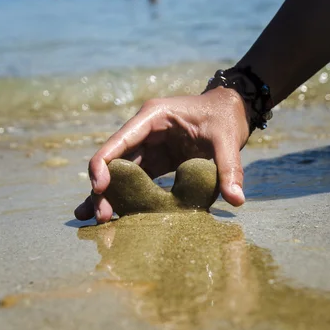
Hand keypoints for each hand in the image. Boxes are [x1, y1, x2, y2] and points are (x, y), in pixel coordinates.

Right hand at [74, 87, 249, 222]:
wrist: (232, 109)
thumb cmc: (226, 117)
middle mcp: (144, 131)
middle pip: (114, 161)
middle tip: (100, 217)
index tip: (99, 189)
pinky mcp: (156, 160)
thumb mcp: (229, 139)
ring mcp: (148, 146)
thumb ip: (229, 168)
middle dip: (103, 188)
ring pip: (120, 172)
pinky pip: (135, 179)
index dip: (104, 164)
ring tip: (93, 220)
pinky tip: (113, 214)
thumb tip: (236, 199)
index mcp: (153, 117)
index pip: (119, 141)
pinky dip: (124, 196)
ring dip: (108, 195)